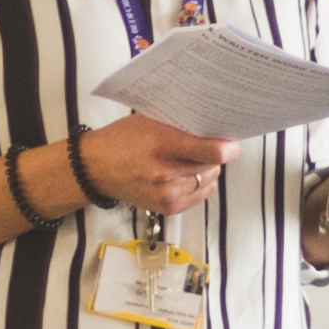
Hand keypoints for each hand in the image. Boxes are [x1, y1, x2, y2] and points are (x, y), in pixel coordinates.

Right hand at [72, 114, 227, 213]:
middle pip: (213, 166)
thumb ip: (182, 123)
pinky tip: (183, 174)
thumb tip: (216, 126)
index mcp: (162, 145)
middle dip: (214, 154)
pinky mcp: (168, 208)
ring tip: (187, 160)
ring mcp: (167, 194)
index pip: (212, 152)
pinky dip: (199, 183)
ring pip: (209, 180)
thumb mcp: (151, 121)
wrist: (96, 167)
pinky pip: (201, 194)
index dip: (228, 147)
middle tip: (203, 145)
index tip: (232, 143)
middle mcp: (166, 173)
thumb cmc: (123, 139)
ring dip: (206, 170)